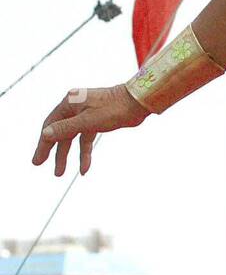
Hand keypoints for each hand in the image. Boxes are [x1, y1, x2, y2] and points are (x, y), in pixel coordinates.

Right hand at [33, 83, 148, 176]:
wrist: (138, 101)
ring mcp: (86, 114)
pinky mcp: (97, 120)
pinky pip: (86, 138)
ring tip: (60, 173)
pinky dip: (85, 152)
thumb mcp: (88, 121)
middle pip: (59, 133)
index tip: (37, 161)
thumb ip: (66, 128)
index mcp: (69, 103)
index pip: (50, 126)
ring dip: (68, 155)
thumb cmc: (114, 109)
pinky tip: (84, 168)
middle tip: (41, 166)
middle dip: (52, 152)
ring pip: (73, 137)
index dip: (43, 144)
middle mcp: (74, 107)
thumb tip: (45, 134)